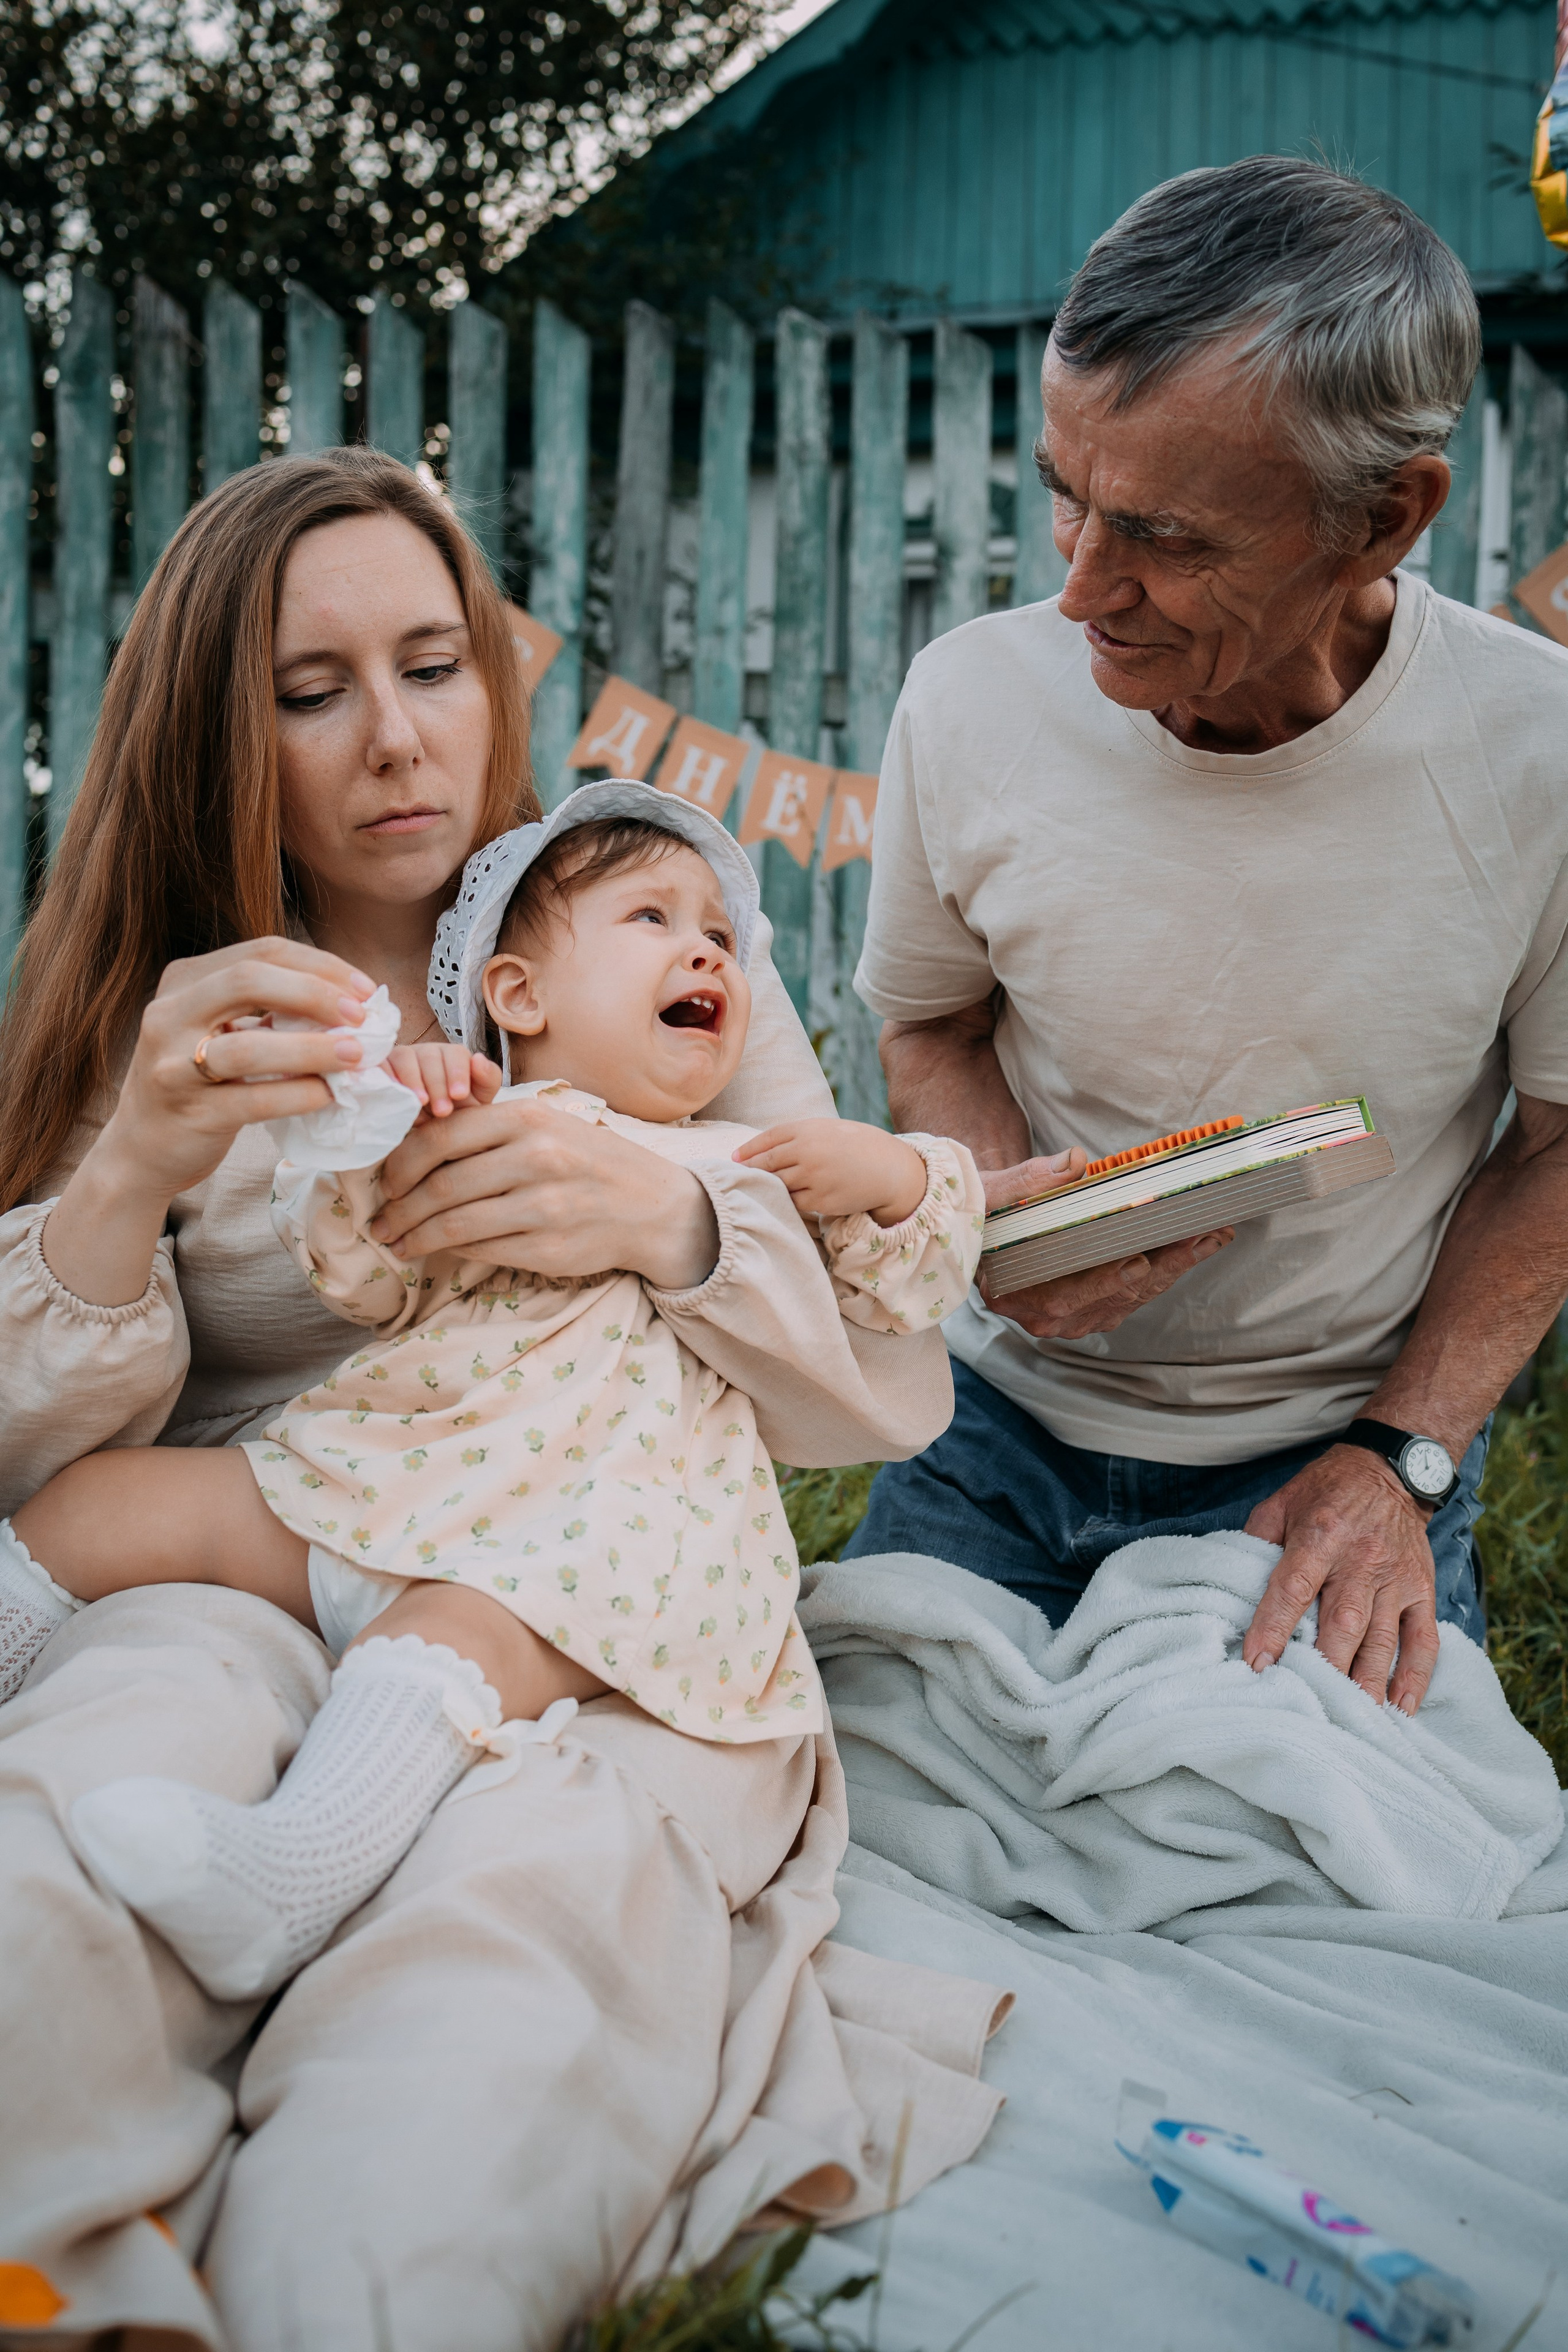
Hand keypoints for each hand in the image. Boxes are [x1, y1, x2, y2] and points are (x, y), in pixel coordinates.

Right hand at [43, 940, 378, 1307]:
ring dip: (312, 1048)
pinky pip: (252, 1099)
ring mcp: (172, 1065)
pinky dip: (297, 1095)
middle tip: (363, 1016)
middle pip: (249, 980)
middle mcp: (169, 1014)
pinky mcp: (188, 1113)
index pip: (261, 952)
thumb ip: (267, 1010)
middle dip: (316, 993)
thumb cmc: (197, 1084)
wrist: (140, 1151)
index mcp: (184, 981)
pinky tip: (329, 1095)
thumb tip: (350, 1003)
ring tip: (357, 1055)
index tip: (365, 990)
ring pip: (248, 1045)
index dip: (320, 965)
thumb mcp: (219, 1030)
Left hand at [368, 1097, 719, 1290]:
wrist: (654, 1206)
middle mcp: (536, 1158)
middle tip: (381, 1220)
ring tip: (397, 1241)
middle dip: (400, 1207)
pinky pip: (481, 1249)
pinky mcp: (548, 1248)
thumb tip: (414, 1144)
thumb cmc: (589, 1161)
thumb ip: (488, 1129)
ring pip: (454, 1223)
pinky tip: (436, 1251)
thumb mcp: (546, 1125)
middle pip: (441, 1185)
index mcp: (528, 1118)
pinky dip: (450, 1251)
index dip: (401, 1162)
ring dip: (416, 1236)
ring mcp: (544, 1206)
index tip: (387, 1181)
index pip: (441, 1136)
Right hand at [386, 1044, 502, 1122]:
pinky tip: (396, 1098)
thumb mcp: (479, 1099)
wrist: (429, 1131)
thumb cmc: (457, 1112)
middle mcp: (427, 1052)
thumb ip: (487, 1079)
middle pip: (430, 1056)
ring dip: (413, 1081)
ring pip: (404, 1057)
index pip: (455, 1054)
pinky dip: (388, 1079)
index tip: (459, 1095)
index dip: (457, 1072)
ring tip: (420, 1104)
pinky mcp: (382, 1068)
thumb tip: (478, 1058)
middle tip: (443, 1111)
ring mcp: (403, 1058)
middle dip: (437, 1084)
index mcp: (453, 1056)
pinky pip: (380, 1065)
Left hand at [734, 1118, 927, 1225]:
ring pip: (777, 1184)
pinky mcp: (820, 1200)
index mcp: (807, 1129)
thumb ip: (799, 1136)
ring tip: (758, 1189)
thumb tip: (762, 1150)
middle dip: (750, 1170)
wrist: (889, 1168)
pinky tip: (787, 1199)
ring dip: (768, 1187)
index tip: (735, 1158)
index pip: (768, 1139)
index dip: (748, 1149)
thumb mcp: (828, 1130)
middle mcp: (807, 1151)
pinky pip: (794, 1202)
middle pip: (766, 1163)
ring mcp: (813, 1177)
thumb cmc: (857, 1146)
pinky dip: (788, 1200)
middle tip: (737, 1176)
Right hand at [977, 1151, 1232, 1337]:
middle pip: (1111, 1298)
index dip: (1103, 1281)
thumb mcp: (989, 1191)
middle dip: (1162, 1268)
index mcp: (1012, 1292)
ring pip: (1131, 1299)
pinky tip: (1195, 1243)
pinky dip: (1166, 1270)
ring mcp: (1070, 1316)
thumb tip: (1075, 1162)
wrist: (977, 1229)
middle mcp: (1042, 1315)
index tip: (1140, 1261)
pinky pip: (1135, 1295)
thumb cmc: (980, 1212)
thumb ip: (1027, 1180)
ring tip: (1211, 1235)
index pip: (1064, 1295)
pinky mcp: (1090, 1308)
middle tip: (1200, 1236)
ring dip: (1174, 1268)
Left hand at [1242, 1444, 1439, 1712]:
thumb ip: (1258, 1542)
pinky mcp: (1421, 1591)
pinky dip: (1414, 1676)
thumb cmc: (1326, 1491)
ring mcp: (1395, 1579)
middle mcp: (1360, 1560)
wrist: (1391, 1471)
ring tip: (1351, 1718)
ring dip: (1366, 1682)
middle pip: (1342, 1622)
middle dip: (1323, 1666)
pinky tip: (1400, 1708)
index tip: (1257, 1663)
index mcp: (1320, 1536)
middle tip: (1306, 1704)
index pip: (1293, 1587)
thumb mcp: (1281, 1502)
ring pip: (1381, 1639)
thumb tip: (1232, 1587)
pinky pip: (1423, 1639)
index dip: (1274, 1626)